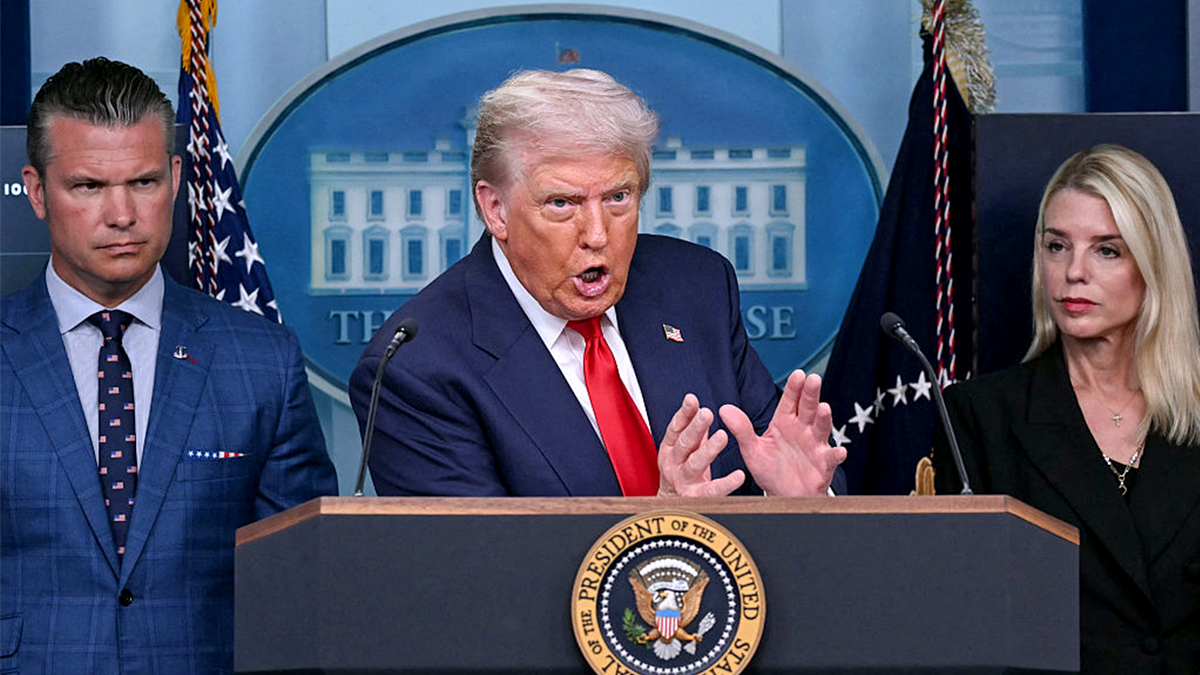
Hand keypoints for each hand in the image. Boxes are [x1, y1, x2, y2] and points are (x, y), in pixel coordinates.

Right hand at [657, 393, 746, 496]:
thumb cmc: (681, 474)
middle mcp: (673, 464)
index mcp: (670, 450)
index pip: (675, 428)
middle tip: (707, 413)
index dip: (683, 414)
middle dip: (695, 427)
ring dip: (708, 449)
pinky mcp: (695, 498)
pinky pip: (712, 490)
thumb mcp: (685, 451)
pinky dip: (726, 483)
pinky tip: (739, 476)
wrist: (670, 508)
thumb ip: (695, 433)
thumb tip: (702, 409)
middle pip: (684, 443)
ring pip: (695, 464)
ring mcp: (683, 481)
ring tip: (722, 436)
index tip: (692, 399)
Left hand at [721, 370, 846, 496]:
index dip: (794, 388)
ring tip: (824, 408)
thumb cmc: (770, 469)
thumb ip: (741, 429)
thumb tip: (724, 409)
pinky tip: (839, 451)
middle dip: (811, 394)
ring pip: (821, 429)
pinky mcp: (823, 465)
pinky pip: (830, 459)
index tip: (798, 374)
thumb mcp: (752, 449)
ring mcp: (815, 446)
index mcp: (785, 422)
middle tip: (814, 379)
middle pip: (808, 408)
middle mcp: (802, 430)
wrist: (783, 495)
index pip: (790, 401)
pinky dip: (835, 455)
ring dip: (824, 419)